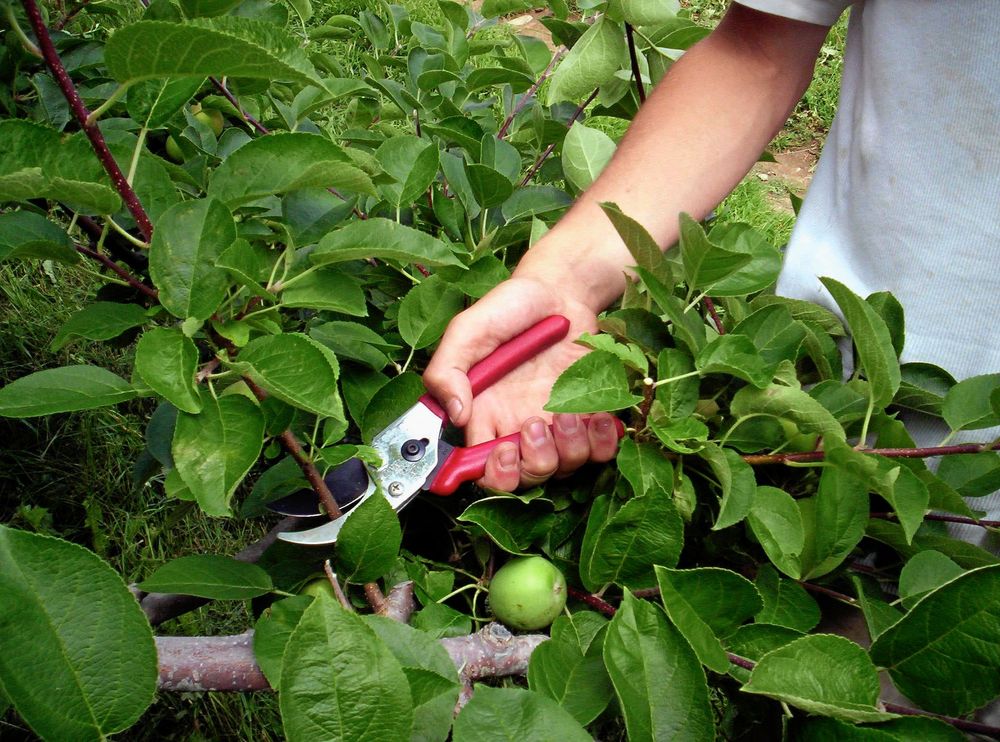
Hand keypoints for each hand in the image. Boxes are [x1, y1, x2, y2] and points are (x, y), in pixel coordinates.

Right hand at [423, 275, 619, 489]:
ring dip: (569, 448)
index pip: (483, 469)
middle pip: (526, 479)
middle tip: (535, 425)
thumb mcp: (467, 330)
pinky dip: (601, 441)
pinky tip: (596, 414)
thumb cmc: (510, 308)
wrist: (560, 291)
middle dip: (534, 464)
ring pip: (564, 469)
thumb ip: (447, 370)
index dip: (493, 475)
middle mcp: (519, 426)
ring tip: (566, 412)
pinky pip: (599, 452)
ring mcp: (556, 425)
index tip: (503, 451)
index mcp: (485, 415)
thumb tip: (455, 415)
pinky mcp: (590, 417)